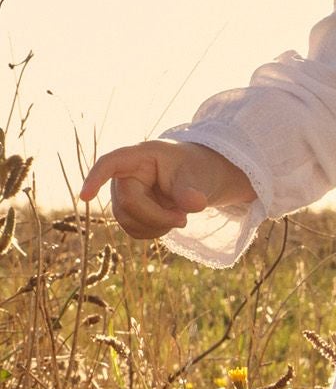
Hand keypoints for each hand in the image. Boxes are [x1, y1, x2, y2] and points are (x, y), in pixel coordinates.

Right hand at [80, 138, 253, 241]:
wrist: (195, 179)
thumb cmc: (192, 168)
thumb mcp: (197, 175)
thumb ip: (191, 191)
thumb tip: (195, 204)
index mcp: (139, 156)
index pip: (109, 163)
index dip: (95, 178)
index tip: (84, 197)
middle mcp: (124, 175)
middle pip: (128, 203)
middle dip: (157, 216)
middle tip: (184, 219)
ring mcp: (122, 195)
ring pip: (127, 221)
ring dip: (156, 226)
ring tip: (179, 216)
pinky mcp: (126, 212)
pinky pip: (133, 230)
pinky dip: (153, 232)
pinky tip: (167, 222)